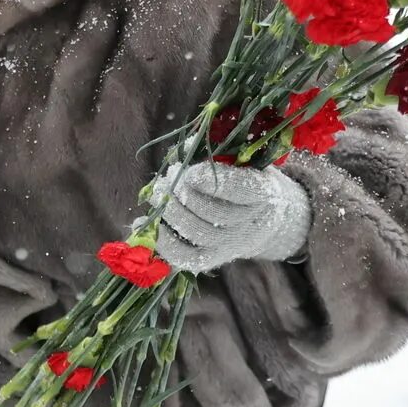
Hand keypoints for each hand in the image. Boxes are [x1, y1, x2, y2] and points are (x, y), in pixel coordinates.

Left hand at [154, 162, 311, 272]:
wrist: (260, 218)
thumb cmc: (242, 179)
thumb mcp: (239, 162)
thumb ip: (215, 155)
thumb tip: (186, 148)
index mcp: (263, 193)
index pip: (241, 189)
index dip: (211, 182)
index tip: (190, 173)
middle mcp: (251, 222)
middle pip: (213, 212)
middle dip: (182, 194)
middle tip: (167, 180)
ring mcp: (231, 244)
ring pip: (196, 233)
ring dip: (170, 212)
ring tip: (157, 194)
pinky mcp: (212, 258)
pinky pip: (185, 257)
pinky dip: (161, 241)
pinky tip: (144, 222)